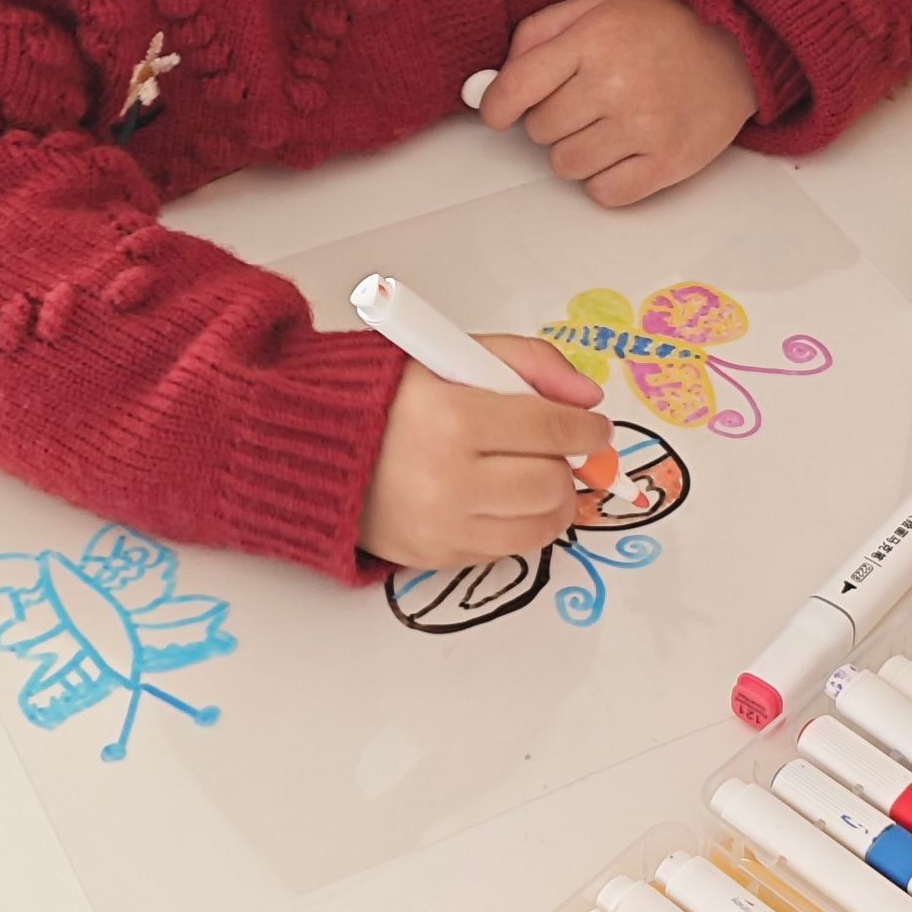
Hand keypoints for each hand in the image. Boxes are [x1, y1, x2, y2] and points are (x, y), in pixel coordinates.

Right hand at [360, 337, 606, 569]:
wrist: (313, 445)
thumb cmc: (389, 394)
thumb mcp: (453, 354)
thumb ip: (528, 363)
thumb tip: (589, 399)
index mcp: (453, 416)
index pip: (551, 428)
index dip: (587, 429)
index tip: (597, 428)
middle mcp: (447, 478)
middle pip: (551, 483)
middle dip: (568, 465)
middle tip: (559, 452)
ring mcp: (441, 525)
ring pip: (539, 527)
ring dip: (554, 501)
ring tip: (540, 478)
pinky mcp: (434, 557)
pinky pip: (507, 552)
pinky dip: (518, 526)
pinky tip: (503, 500)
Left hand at [480, 0, 756, 207]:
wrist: (733, 48)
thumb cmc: (656, 30)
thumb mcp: (592, 7)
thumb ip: (534, 37)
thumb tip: (487, 87)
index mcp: (591, 40)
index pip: (516, 89)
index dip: (498, 107)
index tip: (501, 112)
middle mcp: (615, 84)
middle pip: (540, 131)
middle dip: (551, 120)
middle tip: (583, 102)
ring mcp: (644, 127)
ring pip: (566, 166)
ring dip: (577, 151)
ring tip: (606, 125)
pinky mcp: (668, 163)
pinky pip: (604, 194)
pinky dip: (605, 179)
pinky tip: (623, 151)